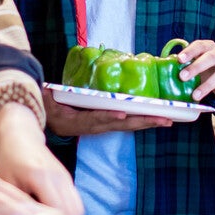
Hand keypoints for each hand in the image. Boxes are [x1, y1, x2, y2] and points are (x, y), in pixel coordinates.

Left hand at [0, 103, 84, 214]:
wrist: (21, 135)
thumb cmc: (9, 160)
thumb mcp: (6, 182)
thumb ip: (15, 205)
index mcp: (41, 178)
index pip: (57, 211)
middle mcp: (59, 178)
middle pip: (73, 213)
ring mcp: (66, 178)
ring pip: (78, 209)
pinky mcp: (68, 180)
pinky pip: (76, 203)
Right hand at [44, 89, 171, 136]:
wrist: (50, 122)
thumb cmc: (48, 108)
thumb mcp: (46, 101)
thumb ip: (49, 95)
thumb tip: (47, 88)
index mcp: (78, 121)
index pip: (96, 118)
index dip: (109, 115)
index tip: (123, 113)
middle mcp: (94, 126)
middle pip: (120, 124)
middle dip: (142, 121)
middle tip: (164, 119)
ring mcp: (101, 126)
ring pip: (127, 125)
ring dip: (147, 123)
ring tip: (168, 120)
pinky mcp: (106, 124)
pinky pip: (126, 123)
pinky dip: (141, 120)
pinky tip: (156, 118)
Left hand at [177, 39, 214, 101]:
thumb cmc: (204, 68)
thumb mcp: (194, 63)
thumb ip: (182, 62)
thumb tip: (158, 62)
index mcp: (209, 48)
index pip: (200, 45)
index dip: (190, 51)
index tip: (179, 59)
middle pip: (211, 57)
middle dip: (197, 66)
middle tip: (182, 77)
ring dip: (208, 84)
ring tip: (195, 95)